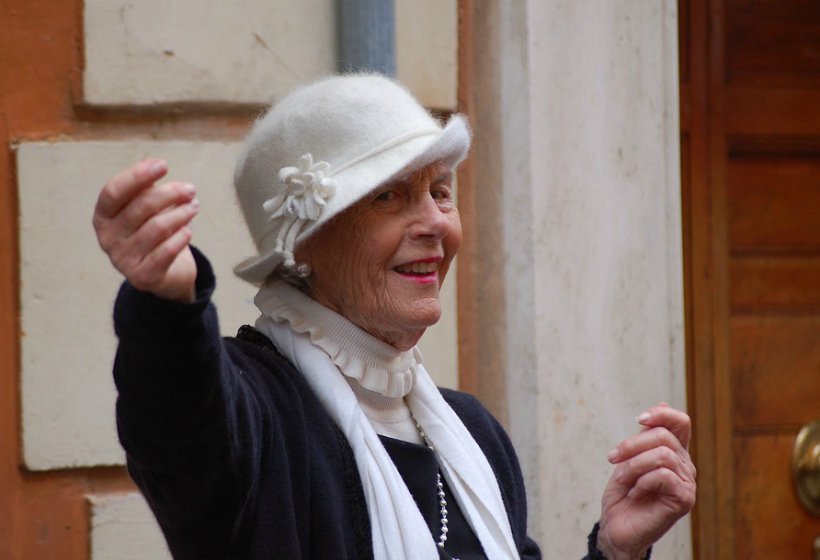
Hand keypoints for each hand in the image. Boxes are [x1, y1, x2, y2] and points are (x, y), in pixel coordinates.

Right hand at [93, 159, 198, 301]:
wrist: (163, 273)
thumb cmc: (152, 231)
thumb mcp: (146, 205)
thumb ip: (146, 184)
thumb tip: (153, 162)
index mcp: (103, 216)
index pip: (114, 191)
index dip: (137, 176)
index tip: (163, 165)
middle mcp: (107, 238)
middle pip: (141, 207)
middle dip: (171, 194)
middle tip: (191, 189)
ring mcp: (123, 259)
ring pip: (158, 227)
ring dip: (181, 213)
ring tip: (194, 207)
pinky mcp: (142, 277)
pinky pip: (166, 251)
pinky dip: (181, 237)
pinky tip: (188, 230)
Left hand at [596, 403, 696, 559]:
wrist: (617, 527)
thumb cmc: (623, 494)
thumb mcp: (630, 458)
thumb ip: (646, 436)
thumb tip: (663, 403)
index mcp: (674, 453)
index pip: (681, 423)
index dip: (662, 414)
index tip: (639, 418)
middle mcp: (685, 466)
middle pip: (663, 436)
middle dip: (631, 444)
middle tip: (612, 458)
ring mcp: (687, 483)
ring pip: (662, 455)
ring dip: (633, 465)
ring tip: (623, 480)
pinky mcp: (684, 499)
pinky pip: (663, 475)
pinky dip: (641, 481)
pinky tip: (635, 493)